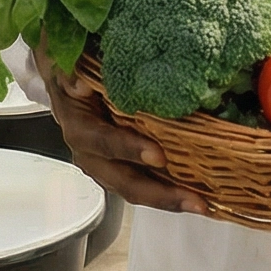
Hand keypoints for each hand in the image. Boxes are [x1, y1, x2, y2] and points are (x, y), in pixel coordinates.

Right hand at [40, 58, 211, 216]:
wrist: (70, 85)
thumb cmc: (77, 74)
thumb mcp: (68, 66)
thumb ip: (71, 74)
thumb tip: (79, 85)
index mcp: (79, 128)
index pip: (104, 142)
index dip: (129, 149)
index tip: (158, 156)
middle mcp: (92, 155)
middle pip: (125, 180)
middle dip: (160, 193)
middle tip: (193, 199)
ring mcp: (107, 167)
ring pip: (137, 190)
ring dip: (170, 199)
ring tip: (202, 204)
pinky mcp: (123, 170)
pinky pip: (147, 185)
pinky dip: (171, 192)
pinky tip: (198, 196)